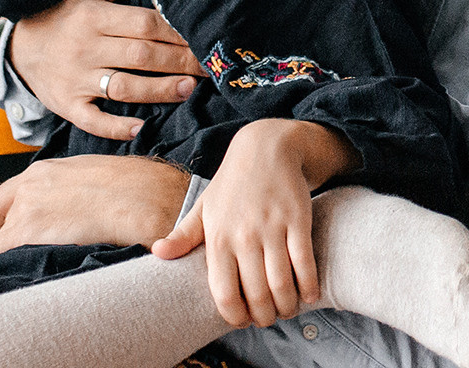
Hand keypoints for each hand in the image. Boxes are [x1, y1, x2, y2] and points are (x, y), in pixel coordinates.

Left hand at [0, 154, 189, 256]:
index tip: (4, 228)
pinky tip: (6, 274)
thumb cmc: (134, 189)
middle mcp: (31, 183)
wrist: (144, 199)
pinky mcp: (27, 230)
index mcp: (47, 169)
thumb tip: (76, 208)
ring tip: (10, 268)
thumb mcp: (96, 177)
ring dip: (1, 252)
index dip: (2, 213)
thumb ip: (74, 188)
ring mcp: (27, 206)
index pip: (10, 191)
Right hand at [8, 0, 198, 141]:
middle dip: (180, 61)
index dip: (176, 32)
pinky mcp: (68, 106)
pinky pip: (94, 120)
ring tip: (189, 89)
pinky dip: (117, 127)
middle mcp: (86, 49)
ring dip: (160, 90)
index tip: (202, 36)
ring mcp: (76, 80)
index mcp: (94, 18)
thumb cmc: (65, 14)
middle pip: (142, 56)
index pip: (144, 24)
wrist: (20, 48)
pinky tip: (142, 127)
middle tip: (209, 66)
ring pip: (125, 88)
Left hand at [149, 119, 354, 329]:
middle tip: (269, 319)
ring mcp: (272, 227)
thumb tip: (158, 253)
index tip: (243, 321)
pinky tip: (310, 294)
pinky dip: (309, 284)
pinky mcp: (298, 219)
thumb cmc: (232, 184)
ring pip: (282, 283)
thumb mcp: (204, 207)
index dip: (236, 316)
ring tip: (288, 309)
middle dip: (265, 316)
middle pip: (257, 294)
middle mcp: (244, 235)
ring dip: (288, 305)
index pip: (224, 293)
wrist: (266, 147)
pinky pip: (305, 262)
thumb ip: (184, 235)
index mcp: (218, 238)